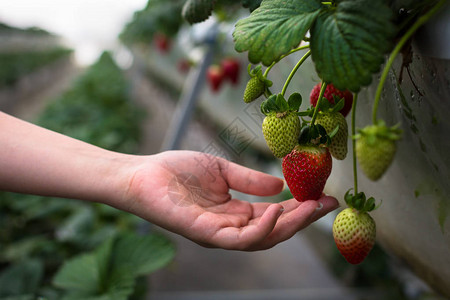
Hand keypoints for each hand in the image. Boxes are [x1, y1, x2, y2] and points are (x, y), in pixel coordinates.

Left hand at [122, 151, 338, 250]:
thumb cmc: (178, 172)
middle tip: (329, 203)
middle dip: (303, 219)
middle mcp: (231, 228)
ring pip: (263, 238)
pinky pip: (239, 239)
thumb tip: (281, 185)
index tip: (325, 195)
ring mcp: (219, 234)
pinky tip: (277, 209)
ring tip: (309, 205)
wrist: (145, 175)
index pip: (275, 215)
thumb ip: (249, 180)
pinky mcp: (205, 234)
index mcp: (236, 213)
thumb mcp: (222, 170)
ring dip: (289, 225)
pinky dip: (262, 228)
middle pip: (275, 230)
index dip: (300, 208)